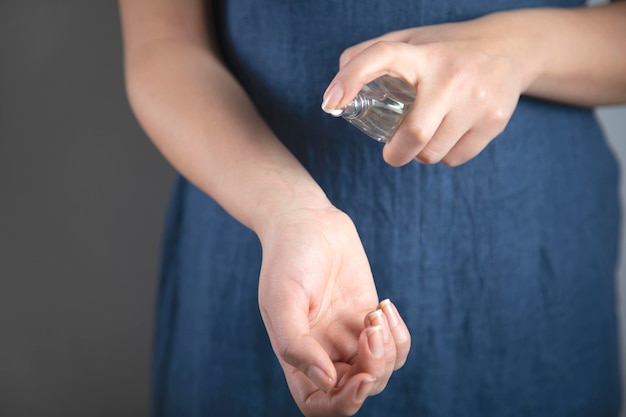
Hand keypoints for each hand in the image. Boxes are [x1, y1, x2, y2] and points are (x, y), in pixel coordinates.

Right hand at [258, 204, 410, 415]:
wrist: (307, 221)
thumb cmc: (287, 258)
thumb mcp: (281, 300)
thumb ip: (295, 345)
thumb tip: (327, 382)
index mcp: (296, 356)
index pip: (319, 404)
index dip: (343, 404)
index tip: (362, 378)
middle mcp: (324, 352)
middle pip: (358, 389)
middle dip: (374, 368)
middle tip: (371, 327)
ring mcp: (349, 336)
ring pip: (381, 370)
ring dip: (388, 350)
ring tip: (377, 313)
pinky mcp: (369, 317)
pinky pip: (395, 345)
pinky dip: (399, 334)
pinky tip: (385, 305)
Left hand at [322, 14, 533, 166]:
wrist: (510, 49)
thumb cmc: (446, 50)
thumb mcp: (412, 40)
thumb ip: (373, 54)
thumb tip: (339, 81)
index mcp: (423, 52)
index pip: (382, 56)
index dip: (352, 79)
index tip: (331, 103)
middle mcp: (450, 75)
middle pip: (414, 133)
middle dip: (396, 153)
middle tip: (393, 152)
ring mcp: (476, 99)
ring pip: (433, 152)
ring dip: (422, 153)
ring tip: (428, 135)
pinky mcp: (494, 120)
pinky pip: (456, 158)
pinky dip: (446, 155)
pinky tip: (451, 135)